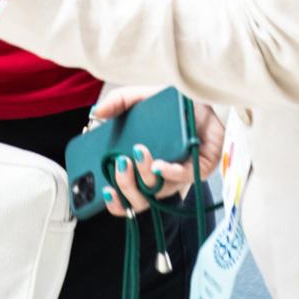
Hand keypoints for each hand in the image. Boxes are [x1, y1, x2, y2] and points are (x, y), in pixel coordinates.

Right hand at [89, 87, 224, 218]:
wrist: (203, 97)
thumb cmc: (172, 106)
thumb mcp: (141, 99)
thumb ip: (118, 102)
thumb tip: (96, 112)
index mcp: (141, 166)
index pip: (125, 196)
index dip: (115, 201)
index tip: (106, 190)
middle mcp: (158, 175)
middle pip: (139, 200)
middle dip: (125, 185)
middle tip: (120, 163)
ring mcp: (178, 175)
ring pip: (159, 191)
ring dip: (145, 176)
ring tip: (138, 154)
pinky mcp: (199, 169)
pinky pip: (183, 178)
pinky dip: (170, 173)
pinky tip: (160, 165)